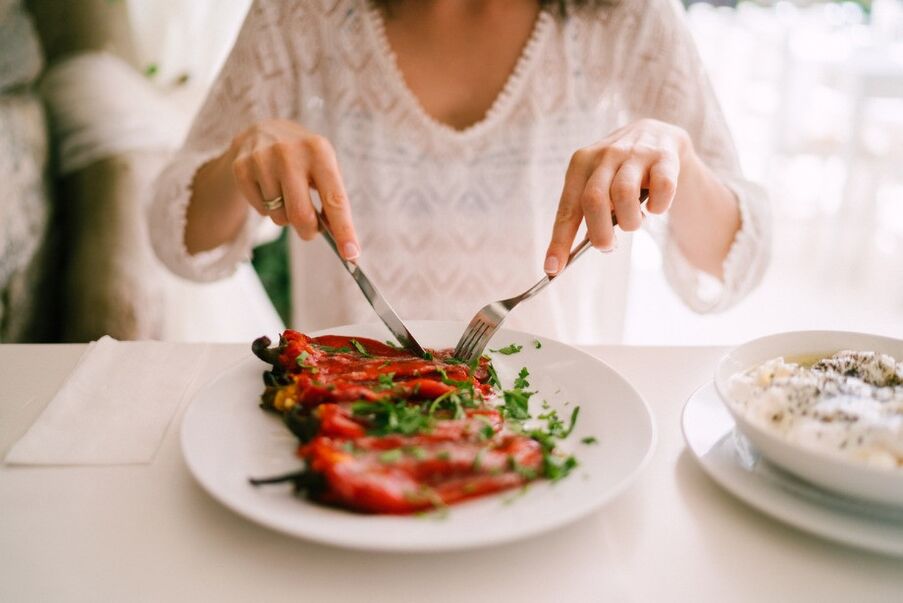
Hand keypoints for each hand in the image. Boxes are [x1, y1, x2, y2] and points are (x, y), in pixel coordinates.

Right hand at [229, 119, 359, 259]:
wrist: (262, 132)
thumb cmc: (303, 159)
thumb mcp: (323, 166)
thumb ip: (332, 199)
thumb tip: (340, 239)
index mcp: (319, 151)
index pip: (335, 199)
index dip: (344, 230)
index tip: (351, 255)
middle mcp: (289, 153)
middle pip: (301, 215)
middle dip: (309, 231)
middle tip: (311, 231)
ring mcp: (262, 159)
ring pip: (280, 217)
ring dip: (287, 217)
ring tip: (287, 196)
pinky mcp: (241, 168)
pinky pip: (261, 211)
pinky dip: (268, 209)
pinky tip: (269, 189)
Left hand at [543, 119, 690, 274]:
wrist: (658, 135)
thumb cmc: (621, 172)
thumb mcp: (600, 185)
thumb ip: (591, 212)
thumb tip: (585, 248)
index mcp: (581, 164)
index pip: (567, 208)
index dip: (559, 241)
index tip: (553, 269)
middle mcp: (605, 155)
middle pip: (594, 200)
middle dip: (600, 233)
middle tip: (608, 246)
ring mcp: (635, 153)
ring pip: (624, 195)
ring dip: (630, 222)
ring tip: (634, 222)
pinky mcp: (664, 157)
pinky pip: (661, 189)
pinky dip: (659, 206)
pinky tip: (655, 207)